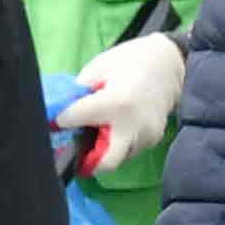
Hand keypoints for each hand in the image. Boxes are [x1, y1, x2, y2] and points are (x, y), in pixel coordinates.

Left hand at [56, 30, 188, 172]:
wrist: (170, 60)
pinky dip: (117, 145)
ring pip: (117, 159)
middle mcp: (133, 125)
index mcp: (115, 103)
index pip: (72, 121)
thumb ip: (77, 94)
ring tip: (98, 131)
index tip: (55, 120)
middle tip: (76, 146)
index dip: (59, 121)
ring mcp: (146, 134)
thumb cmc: (129, 61)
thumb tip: (56, 112)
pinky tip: (115, 128)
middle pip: (104, 164)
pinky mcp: (154, 138)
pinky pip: (130, 151)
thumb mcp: (97, 69)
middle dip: (87, 160)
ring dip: (102, 152)